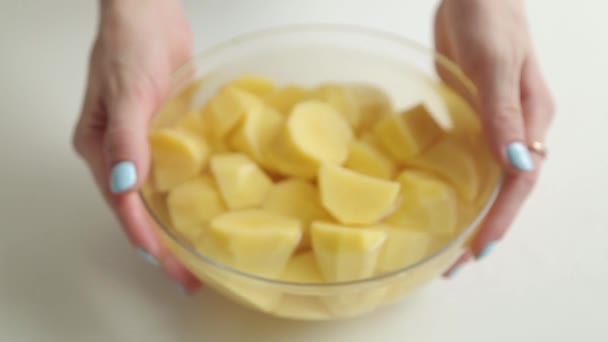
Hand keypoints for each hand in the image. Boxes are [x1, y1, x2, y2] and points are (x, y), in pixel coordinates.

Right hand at [72, 0, 200, 290]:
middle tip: (188, 275)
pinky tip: (207, 212)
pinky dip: (188, 196)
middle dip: (162, 245)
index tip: (167, 263)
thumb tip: (124, 187)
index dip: (145, 238)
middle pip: (139, 210)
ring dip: (176, 226)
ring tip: (199, 256)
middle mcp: (120, 153)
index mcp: (99, 149)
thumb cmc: (130, 43)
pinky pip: (177, 173)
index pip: (123, 206)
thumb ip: (125, 139)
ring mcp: (145, 145)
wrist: (150, 12)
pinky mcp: (167, 134)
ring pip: (158, 197)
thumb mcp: (126, 92)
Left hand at [433, 0, 554, 271]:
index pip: (519, 183)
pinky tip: (437, 200)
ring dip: (470, 213)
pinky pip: (466, 158)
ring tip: (446, 244)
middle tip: (456, 264)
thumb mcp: (497, 63)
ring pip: (486, 179)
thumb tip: (518, 163)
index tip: (477, 250)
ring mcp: (493, 124)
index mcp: (533, 120)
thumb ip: (504, 111)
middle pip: (505, 190)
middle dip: (484, 228)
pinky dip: (456, 184)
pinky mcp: (470, 116)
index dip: (500, 219)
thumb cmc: (490, 18)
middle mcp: (517, 129)